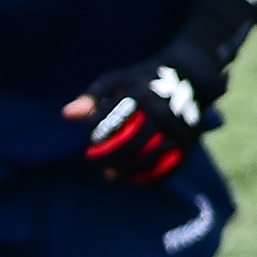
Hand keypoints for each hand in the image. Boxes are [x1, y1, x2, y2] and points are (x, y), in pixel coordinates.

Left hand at [65, 57, 215, 184]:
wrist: (189, 76)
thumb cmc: (143, 80)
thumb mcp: (117, 79)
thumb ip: (92, 96)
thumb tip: (67, 115)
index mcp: (139, 95)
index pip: (111, 121)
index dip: (97, 134)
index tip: (91, 141)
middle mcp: (159, 112)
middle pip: (129, 144)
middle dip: (107, 158)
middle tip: (94, 163)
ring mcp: (175, 129)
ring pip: (147, 159)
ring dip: (126, 172)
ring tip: (110, 175)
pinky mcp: (187, 142)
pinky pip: (166, 167)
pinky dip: (149, 178)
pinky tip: (134, 180)